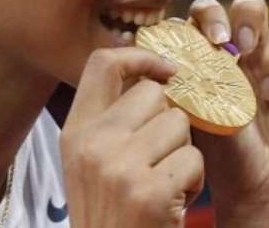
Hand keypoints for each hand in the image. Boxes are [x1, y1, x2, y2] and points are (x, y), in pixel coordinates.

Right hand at [60, 48, 204, 227]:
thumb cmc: (110, 215)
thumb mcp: (91, 162)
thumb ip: (112, 119)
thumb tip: (155, 74)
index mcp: (75, 131)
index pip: (103, 63)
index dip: (140, 56)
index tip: (165, 70)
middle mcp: (92, 143)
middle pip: (154, 92)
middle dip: (170, 118)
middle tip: (161, 154)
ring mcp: (119, 167)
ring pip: (180, 123)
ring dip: (184, 151)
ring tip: (165, 182)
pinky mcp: (150, 192)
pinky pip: (193, 158)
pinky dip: (194, 181)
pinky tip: (173, 204)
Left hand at [189, 0, 268, 226]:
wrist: (259, 196)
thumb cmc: (223, 156)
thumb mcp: (202, 110)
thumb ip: (201, 70)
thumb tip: (201, 38)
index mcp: (215, 56)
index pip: (209, 11)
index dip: (212, 15)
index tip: (217, 43)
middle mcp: (248, 56)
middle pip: (251, 3)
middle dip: (248, 19)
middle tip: (244, 50)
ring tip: (267, 93)